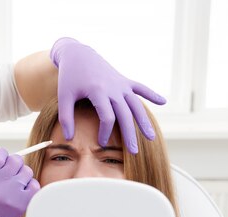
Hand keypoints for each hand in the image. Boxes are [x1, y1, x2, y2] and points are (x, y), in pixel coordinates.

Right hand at [0, 148, 39, 216]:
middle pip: (15, 160)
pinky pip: (34, 184)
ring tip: (14, 183)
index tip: (1, 160)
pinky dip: (30, 185)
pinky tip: (21, 190)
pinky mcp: (23, 203)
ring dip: (21, 174)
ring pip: (26, 171)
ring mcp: (12, 194)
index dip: (1, 154)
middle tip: (9, 170)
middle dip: (13, 162)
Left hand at [50, 37, 166, 152]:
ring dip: (144, 121)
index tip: (101, 143)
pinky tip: (164, 101)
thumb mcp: (63, 96)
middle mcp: (113, 88)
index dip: (105, 132)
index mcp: (98, 91)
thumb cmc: (69, 76)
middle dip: (130, 134)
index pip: (107, 117)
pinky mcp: (124, 80)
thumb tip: (69, 138)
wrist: (78, 54)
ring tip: (151, 137)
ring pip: (136, 105)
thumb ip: (66, 117)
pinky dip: (152, 94)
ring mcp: (121, 84)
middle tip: (134, 152)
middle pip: (126, 114)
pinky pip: (140, 87)